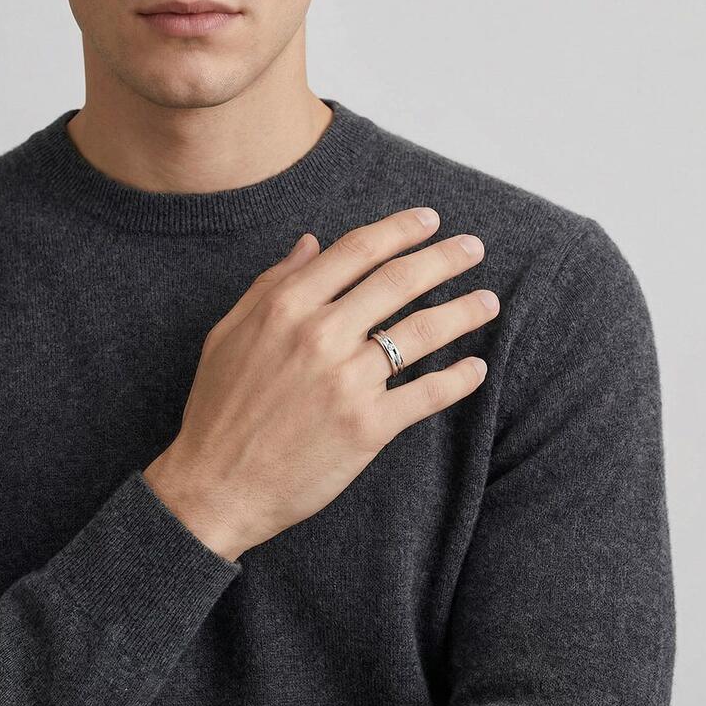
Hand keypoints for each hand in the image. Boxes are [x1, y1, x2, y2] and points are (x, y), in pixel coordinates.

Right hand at [144, 207, 498, 560]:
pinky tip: (476, 368)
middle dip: (445, 258)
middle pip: (398, 281)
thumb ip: (272, 283)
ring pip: (421, 333)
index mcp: (286, 306)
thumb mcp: (228, 332)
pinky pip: (426, 394)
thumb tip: (311, 242)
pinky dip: (458, 379)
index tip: (429, 220)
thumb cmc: (218, 408)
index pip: (357, 251)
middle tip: (474, 247)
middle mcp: (321, 335)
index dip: (399, 229)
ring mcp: (347, 381)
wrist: (216, 484)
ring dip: (463, 312)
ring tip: (489, 302)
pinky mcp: (367, 427)